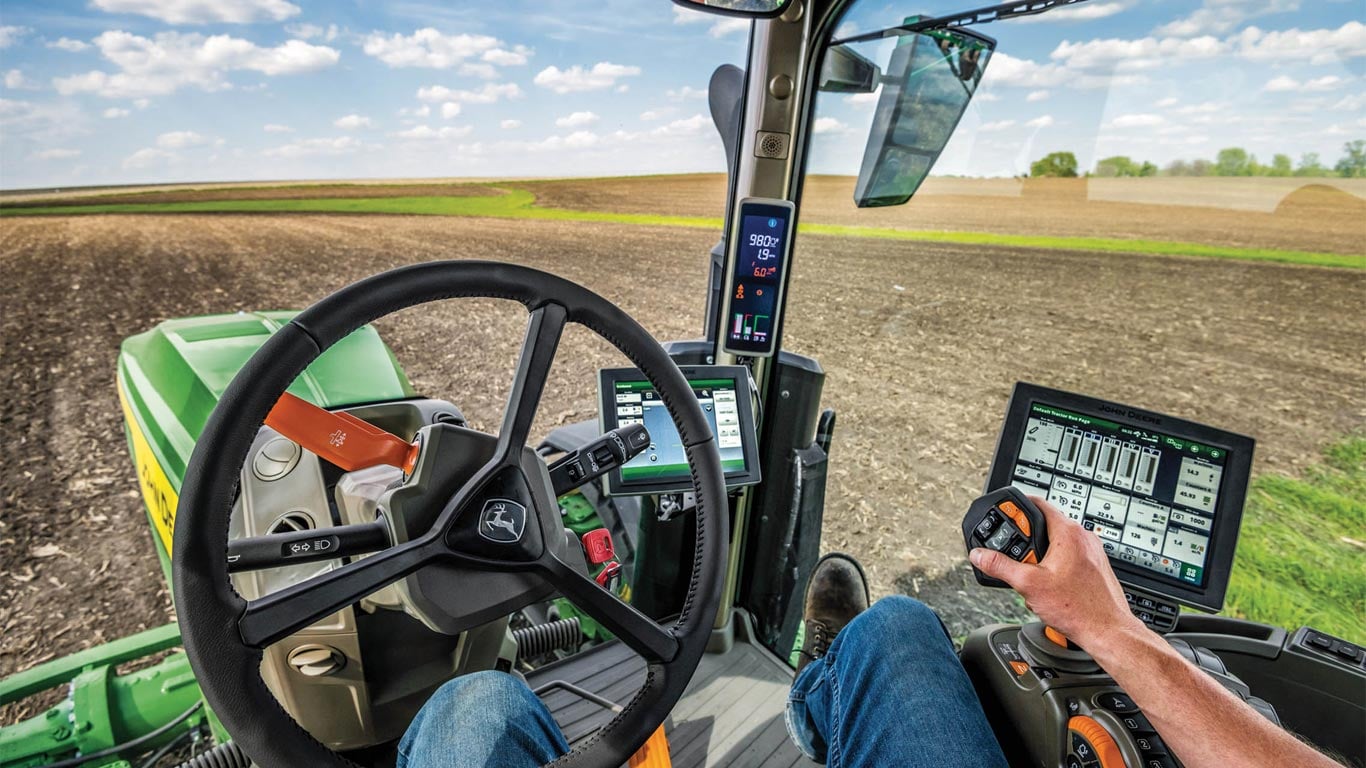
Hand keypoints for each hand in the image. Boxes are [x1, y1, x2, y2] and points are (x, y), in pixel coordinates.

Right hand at [970, 496, 1142, 647]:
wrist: (1107, 630)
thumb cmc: (1078, 608)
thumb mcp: (1028, 585)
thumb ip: (1000, 566)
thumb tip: (980, 555)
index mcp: (1069, 532)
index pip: (1037, 503)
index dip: (1016, 508)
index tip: (1004, 517)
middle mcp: (1084, 537)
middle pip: (1045, 525)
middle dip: (1027, 542)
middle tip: (1018, 559)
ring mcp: (1092, 551)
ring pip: (1057, 543)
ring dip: (1041, 556)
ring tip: (1035, 577)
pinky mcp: (1096, 566)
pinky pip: (1069, 557)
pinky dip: (1055, 566)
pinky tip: (1051, 587)